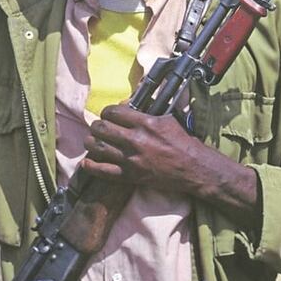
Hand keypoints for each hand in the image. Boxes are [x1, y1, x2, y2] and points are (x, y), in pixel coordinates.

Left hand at [80, 103, 258, 221]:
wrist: (192, 168)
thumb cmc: (182, 142)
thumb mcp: (168, 118)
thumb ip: (147, 111)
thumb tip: (128, 105)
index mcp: (145, 123)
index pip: (114, 112)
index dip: (107, 112)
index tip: (108, 115)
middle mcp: (135, 139)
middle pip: (101, 128)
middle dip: (97, 126)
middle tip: (98, 127)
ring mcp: (130, 159)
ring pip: (97, 147)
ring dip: (91, 142)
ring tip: (92, 141)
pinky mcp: (130, 176)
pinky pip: (102, 171)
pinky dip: (91, 166)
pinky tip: (87, 162)